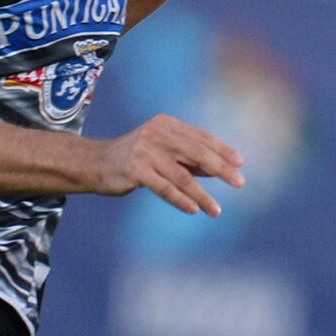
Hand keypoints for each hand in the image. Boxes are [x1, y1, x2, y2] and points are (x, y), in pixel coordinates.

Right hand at [95, 113, 244, 215]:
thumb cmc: (136, 158)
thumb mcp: (163, 152)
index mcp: (167, 125)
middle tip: (240, 182)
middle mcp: (158, 134)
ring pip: (182, 175)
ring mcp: (145, 150)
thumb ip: (188, 158)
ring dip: (202, 195)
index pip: (201, 137)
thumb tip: (221, 169)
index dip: (222, 149)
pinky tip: (194, 209)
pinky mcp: (134, 169)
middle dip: (221, 168)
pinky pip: (164, 187)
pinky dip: (181, 199)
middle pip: (196, 153)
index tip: (240, 162)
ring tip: (216, 210)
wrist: (95, 164)